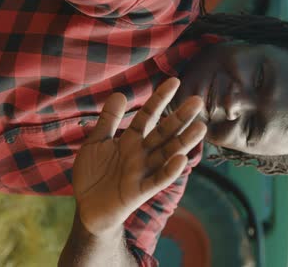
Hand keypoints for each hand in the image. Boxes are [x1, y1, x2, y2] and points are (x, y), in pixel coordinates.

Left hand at [72, 78, 206, 235]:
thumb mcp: (96, 142)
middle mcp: (141, 154)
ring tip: (201, 127)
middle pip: (164, 132)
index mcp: (131, 140)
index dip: (160, 99)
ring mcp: (142, 171)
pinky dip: (169, 171)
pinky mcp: (139, 191)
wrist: (86, 207)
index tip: (175, 81)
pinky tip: (181, 159)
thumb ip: (108, 120)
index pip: (148, 115)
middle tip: (197, 101)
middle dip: (180, 117)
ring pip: (167, 153)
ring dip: (184, 141)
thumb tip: (120, 93)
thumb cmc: (93, 175)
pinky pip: (157, 180)